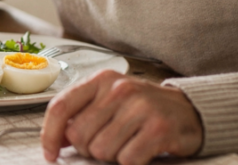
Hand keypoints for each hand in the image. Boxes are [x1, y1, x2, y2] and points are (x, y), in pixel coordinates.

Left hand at [41, 69, 202, 164]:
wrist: (188, 110)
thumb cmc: (143, 108)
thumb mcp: (110, 101)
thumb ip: (82, 114)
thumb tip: (57, 139)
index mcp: (102, 80)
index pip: (61, 107)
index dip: (50, 134)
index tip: (51, 153)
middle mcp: (119, 89)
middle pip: (80, 135)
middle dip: (90, 148)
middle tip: (109, 143)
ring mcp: (140, 107)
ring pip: (101, 150)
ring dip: (112, 156)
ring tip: (128, 143)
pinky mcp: (158, 128)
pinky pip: (127, 160)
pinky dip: (131, 162)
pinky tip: (141, 150)